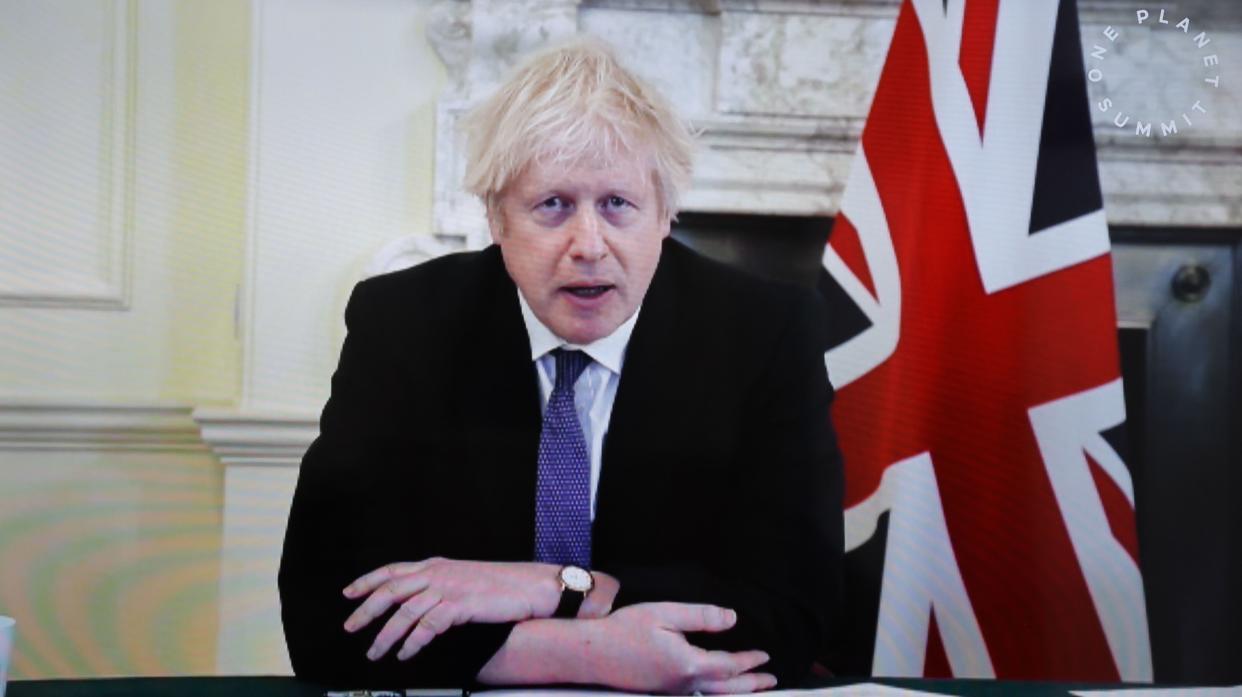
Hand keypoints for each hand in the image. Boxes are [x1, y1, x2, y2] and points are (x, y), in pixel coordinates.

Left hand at [342, 558, 560, 660]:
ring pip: (404, 613)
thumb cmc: (501, 585)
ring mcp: (448, 588)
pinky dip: (412, 643)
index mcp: (436, 565)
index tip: (348, 593)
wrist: (530, 586)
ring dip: (386, 635)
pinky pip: (426, 627)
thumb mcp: (464, 578)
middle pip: (390, 590)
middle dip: (366, 611)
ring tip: (375, 652)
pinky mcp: (459, 605)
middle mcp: (437, 573)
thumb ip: (439, 584)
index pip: (392, 570)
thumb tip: (416, 601)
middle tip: (350, 628)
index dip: (367, 581)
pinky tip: (406, 653)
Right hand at [584, 602, 775, 693]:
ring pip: (713, 696)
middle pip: (726, 689)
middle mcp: (683, 684)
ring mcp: (671, 691)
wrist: (590, 653)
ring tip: (752, 688)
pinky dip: (716, 693)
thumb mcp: (665, 613)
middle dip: (751, 684)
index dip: (749, 661)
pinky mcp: (661, 691)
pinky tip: (717, 687)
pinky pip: (698, 695)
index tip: (764, 656)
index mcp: (688, 665)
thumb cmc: (624, 629)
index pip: (729, 666)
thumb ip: (701, 616)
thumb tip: (731, 618)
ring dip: (736, 692)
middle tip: (770, 681)